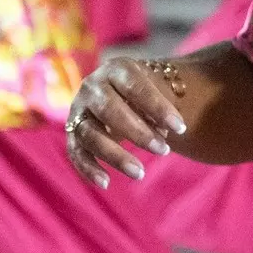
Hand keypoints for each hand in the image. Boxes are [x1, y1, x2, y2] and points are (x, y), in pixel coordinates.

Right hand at [63, 57, 187, 187]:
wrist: (124, 92)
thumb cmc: (147, 93)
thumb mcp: (158, 91)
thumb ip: (160, 109)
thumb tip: (163, 133)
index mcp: (116, 69)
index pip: (135, 86)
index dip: (158, 107)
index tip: (181, 128)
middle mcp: (92, 87)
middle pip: (109, 110)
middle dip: (138, 133)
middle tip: (164, 150)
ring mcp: (79, 110)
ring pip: (91, 134)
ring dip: (116, 155)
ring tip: (140, 173)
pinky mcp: (72, 133)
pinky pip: (76, 153)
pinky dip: (88, 169)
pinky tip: (105, 183)